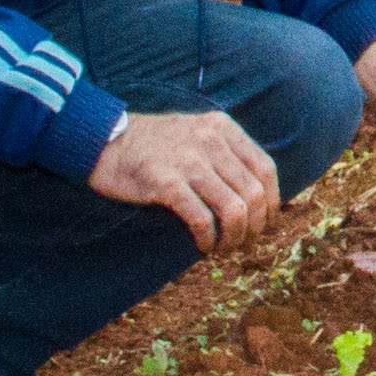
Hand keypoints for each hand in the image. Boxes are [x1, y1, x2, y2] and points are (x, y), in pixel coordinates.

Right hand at [91, 111, 283, 251]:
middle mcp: (210, 141)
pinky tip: (203, 246)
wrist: (103, 139)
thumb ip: (225, 152)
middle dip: (255, 226)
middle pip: (254, 193)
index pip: (265, 168)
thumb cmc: (152, 144)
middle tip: (243, 242)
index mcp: (222, 128)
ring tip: (224, 247)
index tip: (266, 222)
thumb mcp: (196, 132)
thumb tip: (256, 192)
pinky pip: (201, 219)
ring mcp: (188, 161)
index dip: (272, 201)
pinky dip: (208, 239)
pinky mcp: (165, 183)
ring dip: (234, 237)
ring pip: (234, 209)